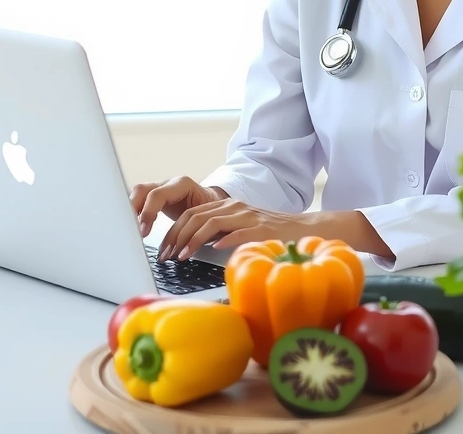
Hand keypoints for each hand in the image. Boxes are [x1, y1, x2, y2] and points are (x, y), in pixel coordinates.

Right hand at [130, 176, 227, 237]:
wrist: (215, 202)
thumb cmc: (213, 210)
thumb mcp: (206, 217)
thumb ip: (195, 226)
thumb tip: (184, 246)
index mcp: (182, 185)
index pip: (158, 195)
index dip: (148, 213)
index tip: (144, 232)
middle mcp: (169, 184)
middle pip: (142, 190)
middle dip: (133, 211)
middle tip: (134, 232)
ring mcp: (161, 188)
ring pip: (137, 194)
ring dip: (131, 212)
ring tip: (131, 231)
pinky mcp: (155, 198)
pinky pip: (140, 201)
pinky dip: (134, 214)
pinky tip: (134, 228)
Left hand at [156, 199, 322, 261]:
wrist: (299, 229)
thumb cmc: (266, 234)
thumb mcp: (237, 229)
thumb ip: (218, 233)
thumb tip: (190, 248)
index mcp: (226, 206)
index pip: (191, 213)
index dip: (173, 231)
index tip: (163, 250)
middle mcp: (233, 207)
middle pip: (195, 216)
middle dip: (176, 237)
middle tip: (166, 256)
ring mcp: (246, 216)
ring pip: (210, 222)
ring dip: (192, 240)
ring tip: (182, 256)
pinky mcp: (260, 228)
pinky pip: (237, 231)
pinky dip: (222, 240)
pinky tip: (213, 250)